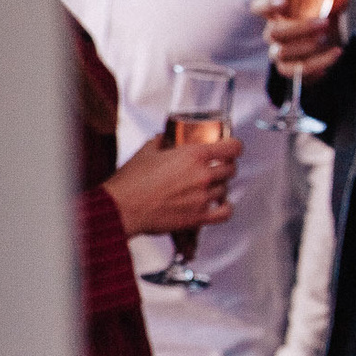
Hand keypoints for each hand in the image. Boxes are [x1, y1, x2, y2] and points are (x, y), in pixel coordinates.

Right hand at [105, 133, 241, 236]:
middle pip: (231, 169)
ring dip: (219, 186)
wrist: (121, 207)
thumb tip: (165, 138)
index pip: (233, 147)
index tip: (230, 149)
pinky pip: (225, 212)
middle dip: (224, 166)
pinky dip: (225, 208)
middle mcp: (203, 175)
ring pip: (226, 189)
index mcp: (193, 155)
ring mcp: (203, 197)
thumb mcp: (146, 151)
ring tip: (207, 186)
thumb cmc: (131, 181)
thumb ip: (161, 141)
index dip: (234, 147)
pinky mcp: (198, 217)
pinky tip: (218, 204)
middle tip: (214, 167)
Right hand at [255, 0, 348, 80]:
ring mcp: (280, 52)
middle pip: (274, 33)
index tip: (284, 1)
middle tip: (324, 23)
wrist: (331, 37)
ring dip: (306, 47)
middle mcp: (274, 33)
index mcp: (278, 13)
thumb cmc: (324, 14)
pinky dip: (313, 67)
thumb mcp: (332, 2)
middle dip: (300, 28)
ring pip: (282, 53)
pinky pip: (294, 72)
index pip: (259, 7)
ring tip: (327, 39)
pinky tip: (330, 56)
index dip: (267, 5)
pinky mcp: (290, 68)